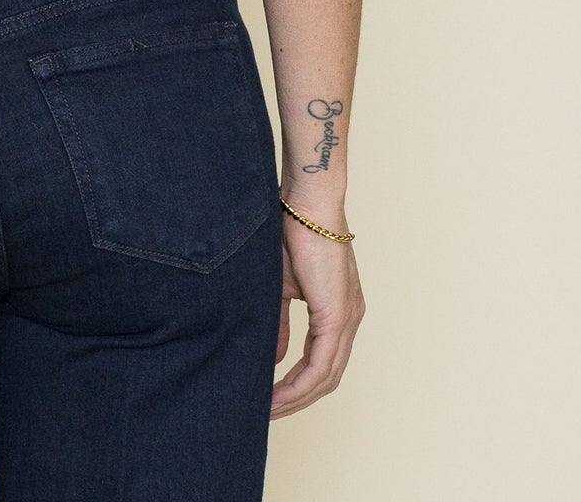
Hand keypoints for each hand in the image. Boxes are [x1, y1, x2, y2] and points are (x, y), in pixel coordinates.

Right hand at [271, 210, 365, 416]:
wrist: (304, 204)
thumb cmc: (290, 233)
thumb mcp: (280, 287)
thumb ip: (281, 325)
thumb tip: (277, 358)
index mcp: (338, 311)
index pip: (323, 362)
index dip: (298, 385)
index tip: (271, 397)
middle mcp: (350, 320)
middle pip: (328, 378)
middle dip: (297, 400)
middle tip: (268, 414)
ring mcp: (347, 320)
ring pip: (327, 377)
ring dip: (297, 398)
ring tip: (269, 410)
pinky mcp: (338, 316)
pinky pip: (321, 365)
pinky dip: (299, 384)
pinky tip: (278, 393)